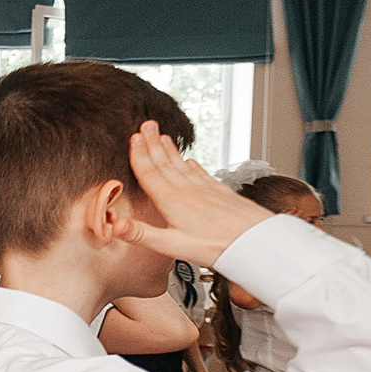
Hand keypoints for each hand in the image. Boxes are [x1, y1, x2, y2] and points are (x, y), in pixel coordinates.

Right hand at [114, 123, 272, 262]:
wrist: (254, 240)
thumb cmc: (215, 246)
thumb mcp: (172, 245)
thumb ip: (142, 234)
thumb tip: (115, 226)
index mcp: (172, 201)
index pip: (150, 173)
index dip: (140, 154)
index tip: (134, 137)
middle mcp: (188, 190)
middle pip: (165, 163)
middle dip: (153, 143)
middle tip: (147, 125)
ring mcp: (205, 189)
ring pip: (183, 165)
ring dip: (171, 151)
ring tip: (163, 137)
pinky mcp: (220, 193)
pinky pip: (202, 174)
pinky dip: (193, 165)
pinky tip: (191, 161)